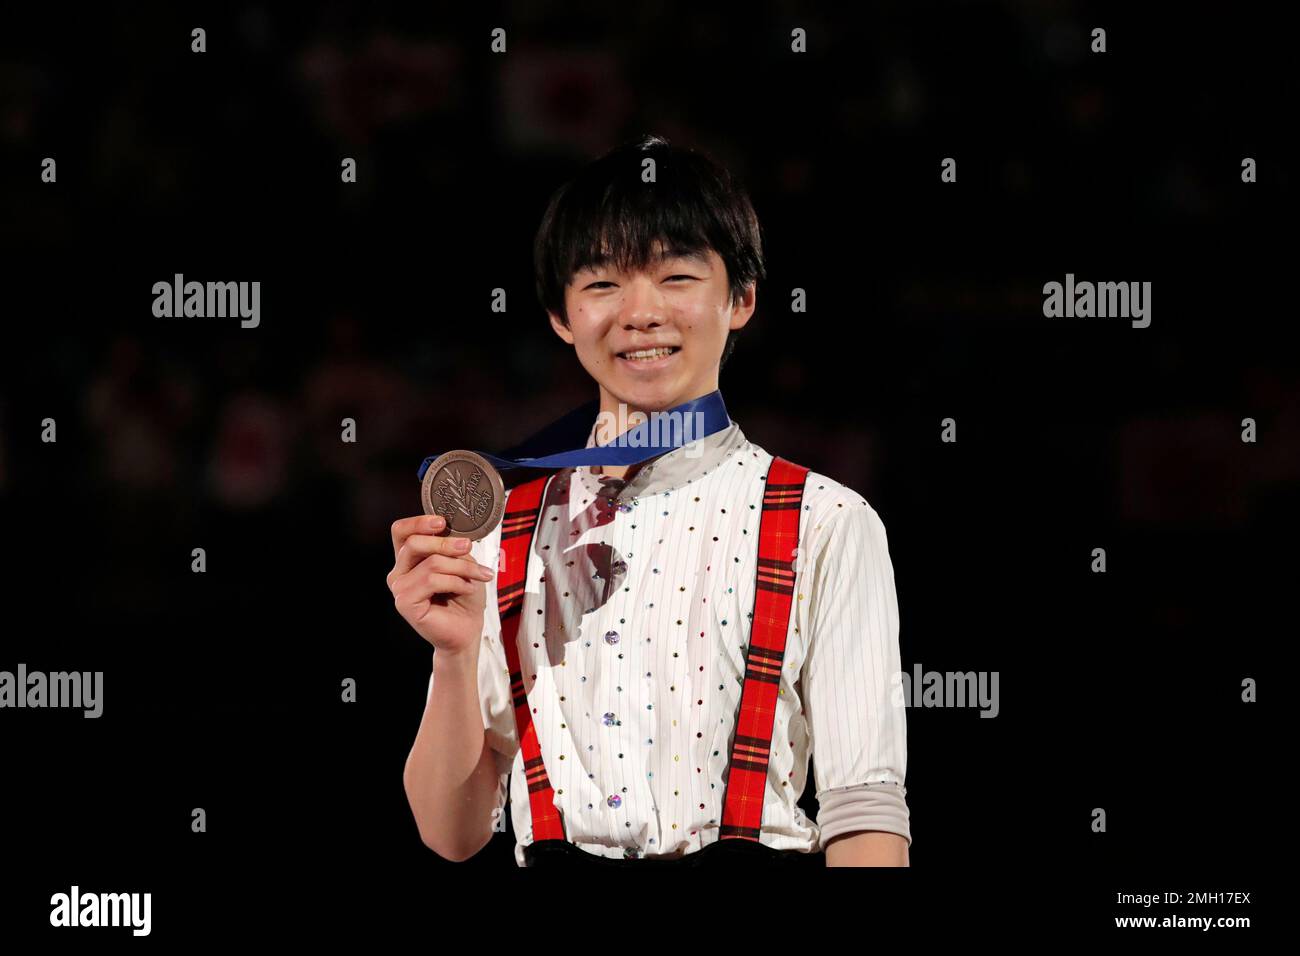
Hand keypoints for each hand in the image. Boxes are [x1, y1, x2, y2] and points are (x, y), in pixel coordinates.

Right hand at [388, 514, 495, 654]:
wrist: (467, 631)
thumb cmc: (464, 600)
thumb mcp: (462, 565)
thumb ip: (453, 550)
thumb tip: (457, 537)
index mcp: (409, 560)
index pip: (401, 532)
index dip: (419, 522)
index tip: (442, 521)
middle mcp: (400, 572)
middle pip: (414, 543)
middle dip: (446, 543)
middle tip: (468, 547)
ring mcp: (399, 588)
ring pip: (430, 562)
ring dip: (461, 567)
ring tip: (477, 576)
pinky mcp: (405, 602)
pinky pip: (432, 580)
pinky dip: (455, 582)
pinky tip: (466, 589)